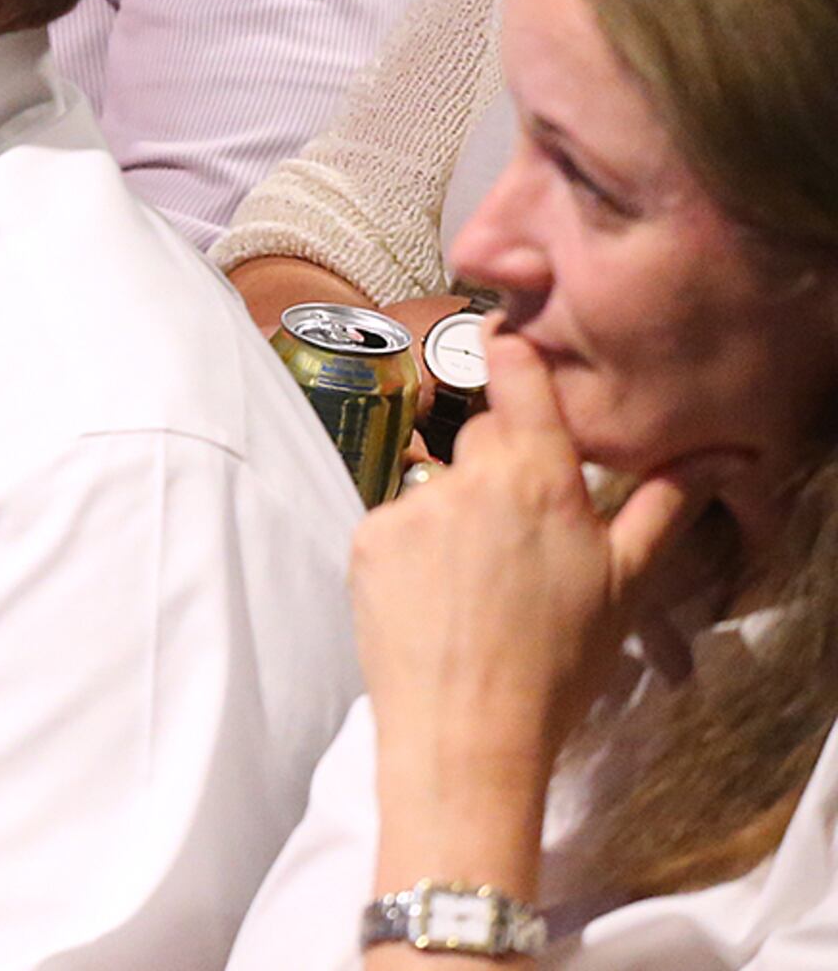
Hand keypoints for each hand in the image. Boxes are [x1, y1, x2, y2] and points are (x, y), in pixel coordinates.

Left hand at [353, 333, 699, 797]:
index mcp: (537, 475)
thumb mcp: (628, 584)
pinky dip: (414, 551)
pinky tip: (436, 601)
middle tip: (525, 537)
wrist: (467, 732)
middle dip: (503, 468)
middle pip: (483, 437)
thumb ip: (664, 506)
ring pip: (440, 485)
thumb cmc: (561, 663)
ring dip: (458, 517)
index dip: (514, 353)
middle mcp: (469, 475)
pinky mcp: (364, 536)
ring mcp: (411, 503)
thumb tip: (716, 455)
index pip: (516, 371)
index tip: (513, 348)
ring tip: (479, 587)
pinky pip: (396, 523)